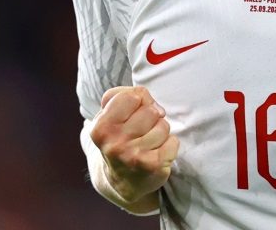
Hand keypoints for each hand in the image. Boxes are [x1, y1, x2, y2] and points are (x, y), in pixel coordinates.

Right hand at [90, 86, 179, 202]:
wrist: (121, 181)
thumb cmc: (118, 138)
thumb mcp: (110, 114)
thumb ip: (125, 95)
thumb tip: (156, 107)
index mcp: (102, 128)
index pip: (132, 96)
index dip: (138, 100)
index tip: (132, 113)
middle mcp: (116, 144)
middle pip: (151, 111)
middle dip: (151, 117)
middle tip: (140, 131)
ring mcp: (135, 157)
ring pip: (164, 126)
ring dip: (160, 132)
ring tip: (148, 142)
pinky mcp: (154, 167)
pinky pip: (174, 141)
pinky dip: (169, 144)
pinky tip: (156, 152)